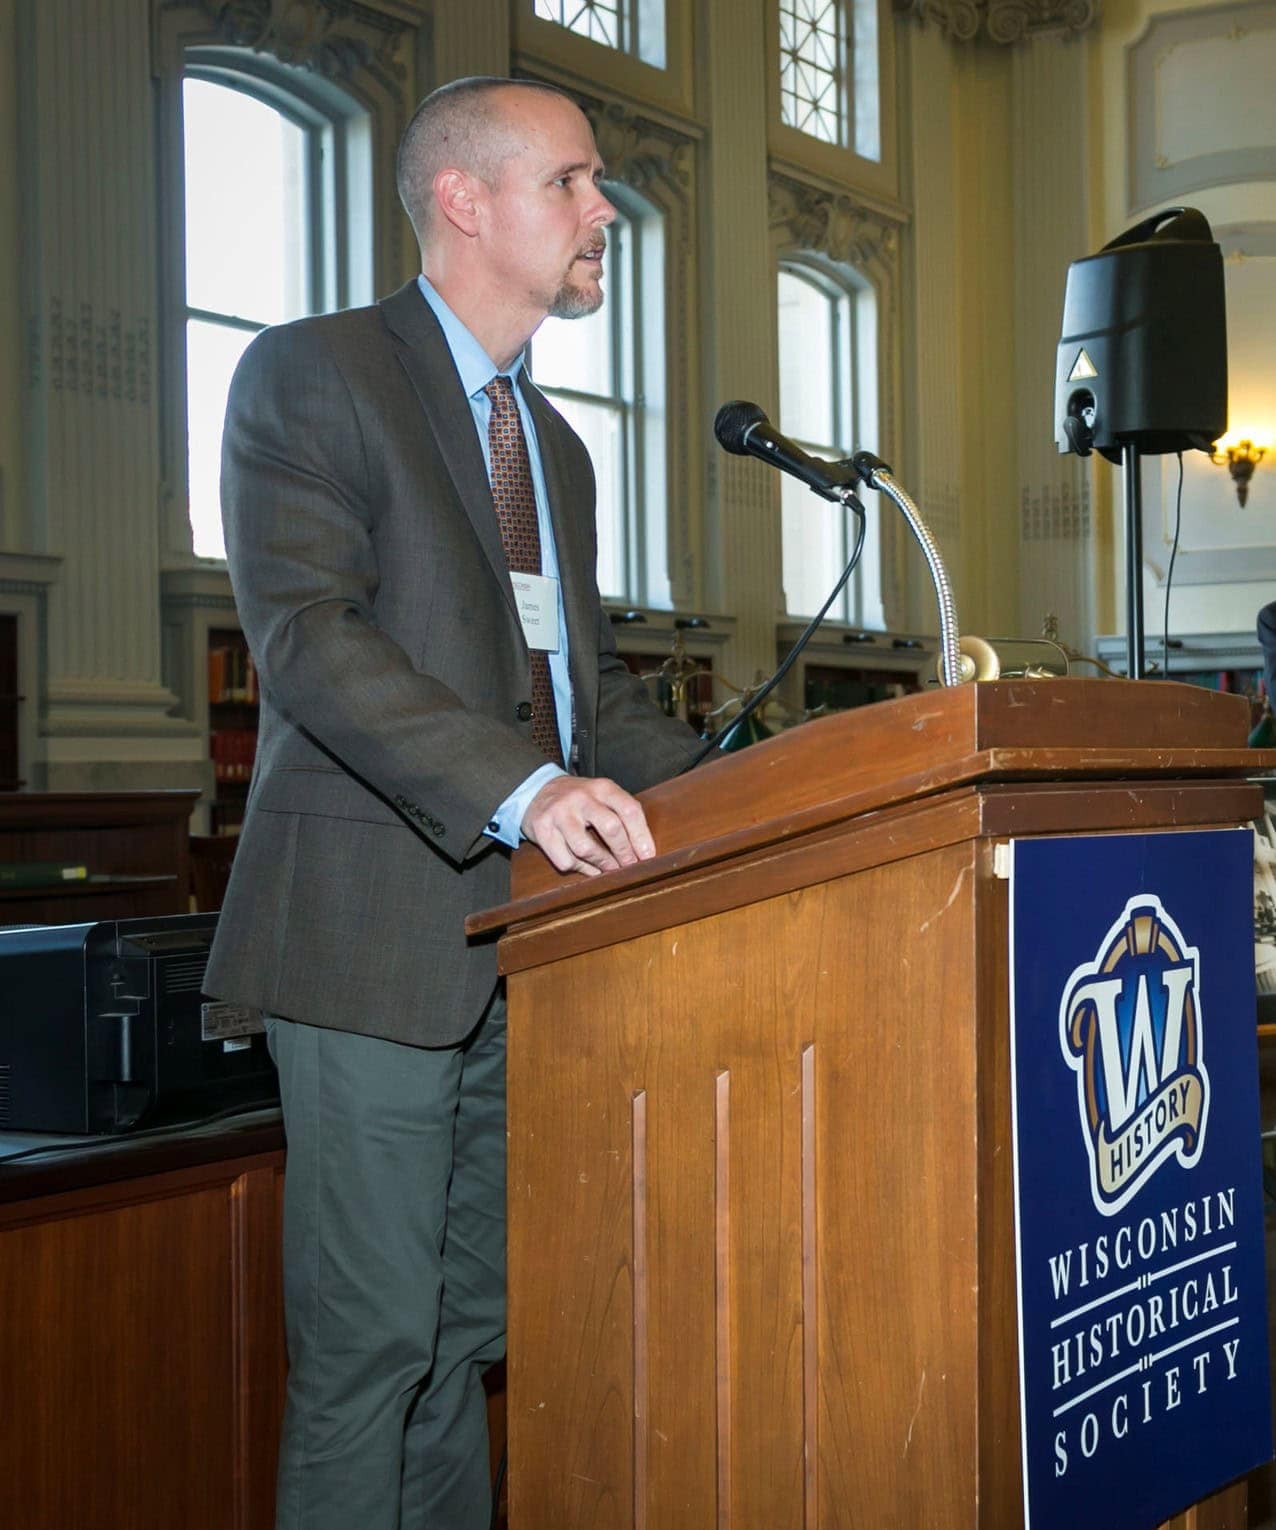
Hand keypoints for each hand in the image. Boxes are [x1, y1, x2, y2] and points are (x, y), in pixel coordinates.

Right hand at [521, 774, 656, 876]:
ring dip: (602, 864)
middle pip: (610, 828)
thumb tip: (643, 851)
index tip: (648, 856)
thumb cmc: (579, 801)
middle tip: (630, 865)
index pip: (629, 810)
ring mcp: (560, 813)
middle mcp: (581, 797)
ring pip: (585, 848)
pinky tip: (587, 867)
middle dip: (624, 852)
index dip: (642, 836)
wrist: (537, 790)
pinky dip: (580, 868)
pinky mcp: (542, 829)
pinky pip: (565, 859)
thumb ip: (621, 815)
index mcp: (602, 788)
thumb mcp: (602, 796)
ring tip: (610, 869)